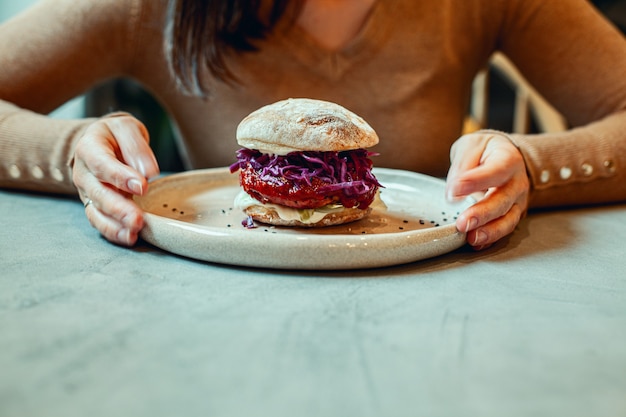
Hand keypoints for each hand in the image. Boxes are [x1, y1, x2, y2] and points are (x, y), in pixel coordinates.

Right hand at [72, 114, 159, 245]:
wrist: (103, 143)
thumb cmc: (116, 136)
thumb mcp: (127, 129)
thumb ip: (136, 147)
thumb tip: (148, 172)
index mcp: (89, 149)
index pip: (101, 164)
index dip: (120, 177)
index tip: (142, 187)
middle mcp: (84, 173)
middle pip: (98, 193)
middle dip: (118, 208)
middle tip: (137, 219)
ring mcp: (87, 192)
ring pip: (97, 211)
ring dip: (115, 224)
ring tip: (133, 232)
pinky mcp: (95, 206)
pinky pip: (100, 222)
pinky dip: (113, 232)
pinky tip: (129, 238)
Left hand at [446, 131, 528, 249]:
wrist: (501, 156)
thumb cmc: (484, 151)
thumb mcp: (471, 146)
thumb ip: (462, 166)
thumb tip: (453, 193)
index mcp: (509, 160)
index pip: (497, 170)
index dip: (476, 181)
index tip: (454, 190)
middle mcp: (517, 182)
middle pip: (503, 200)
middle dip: (483, 214)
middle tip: (462, 223)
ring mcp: (517, 202)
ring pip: (508, 220)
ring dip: (489, 231)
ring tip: (471, 238)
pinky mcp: (511, 215)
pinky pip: (504, 229)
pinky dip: (491, 238)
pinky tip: (476, 243)